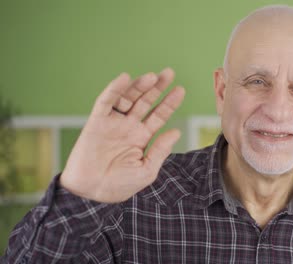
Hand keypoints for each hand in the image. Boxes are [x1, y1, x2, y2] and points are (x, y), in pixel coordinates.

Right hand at [60, 68, 184, 202]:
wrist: (91, 193)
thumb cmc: (120, 185)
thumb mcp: (146, 170)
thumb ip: (160, 150)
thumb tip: (176, 131)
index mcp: (142, 137)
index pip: (159, 115)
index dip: (169, 103)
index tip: (181, 90)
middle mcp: (129, 127)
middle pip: (145, 102)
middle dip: (157, 88)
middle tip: (169, 73)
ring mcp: (113, 123)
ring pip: (128, 98)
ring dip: (139, 86)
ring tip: (152, 77)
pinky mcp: (96, 122)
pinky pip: (106, 102)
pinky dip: (114, 90)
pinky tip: (125, 78)